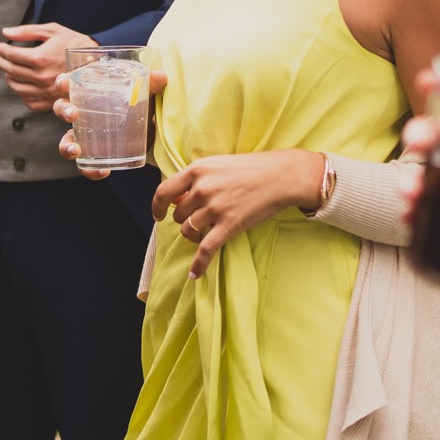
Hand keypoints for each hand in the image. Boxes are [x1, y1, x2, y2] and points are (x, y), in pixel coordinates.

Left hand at [0, 22, 94, 111]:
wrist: (97, 61)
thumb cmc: (75, 43)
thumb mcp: (52, 31)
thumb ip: (27, 31)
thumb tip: (6, 32)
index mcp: (40, 58)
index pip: (12, 55)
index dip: (2, 50)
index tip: (0, 47)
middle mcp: (41, 77)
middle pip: (11, 71)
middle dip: (1, 62)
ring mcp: (46, 91)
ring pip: (18, 88)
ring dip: (9, 78)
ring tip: (8, 71)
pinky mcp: (52, 101)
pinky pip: (30, 103)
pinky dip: (23, 96)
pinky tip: (22, 87)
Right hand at [54, 70, 168, 180]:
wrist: (147, 128)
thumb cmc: (136, 102)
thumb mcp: (143, 93)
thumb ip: (150, 85)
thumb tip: (162, 76)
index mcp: (87, 92)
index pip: (69, 84)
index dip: (62, 82)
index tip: (64, 83)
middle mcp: (81, 113)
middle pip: (61, 109)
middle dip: (63, 111)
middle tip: (73, 115)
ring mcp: (85, 135)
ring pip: (66, 141)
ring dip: (66, 146)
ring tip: (76, 150)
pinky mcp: (95, 154)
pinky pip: (85, 165)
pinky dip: (90, 170)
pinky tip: (103, 171)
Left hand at [151, 150, 325, 278]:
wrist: (281, 176)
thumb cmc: (251, 168)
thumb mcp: (219, 164)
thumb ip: (198, 179)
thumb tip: (179, 199)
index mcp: (197, 170)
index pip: (164, 192)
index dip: (157, 206)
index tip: (158, 215)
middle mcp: (202, 188)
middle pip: (178, 215)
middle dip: (185, 220)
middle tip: (199, 220)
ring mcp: (215, 207)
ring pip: (189, 231)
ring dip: (194, 236)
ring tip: (205, 234)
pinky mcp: (228, 225)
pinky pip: (206, 249)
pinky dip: (198, 265)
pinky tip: (194, 274)